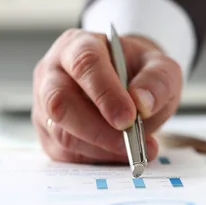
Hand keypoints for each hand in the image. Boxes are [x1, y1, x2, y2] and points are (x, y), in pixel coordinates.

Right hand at [32, 29, 181, 163]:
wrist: (129, 86)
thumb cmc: (138, 72)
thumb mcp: (160, 67)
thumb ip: (157, 80)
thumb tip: (142, 103)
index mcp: (77, 45)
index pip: (83, 63)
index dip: (104, 92)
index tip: (129, 117)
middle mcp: (53, 73)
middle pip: (60, 102)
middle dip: (98, 129)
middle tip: (132, 142)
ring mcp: (45, 105)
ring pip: (62, 133)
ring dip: (102, 148)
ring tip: (137, 150)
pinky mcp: (48, 134)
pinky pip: (66, 154)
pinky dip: (97, 159)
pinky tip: (119, 153)